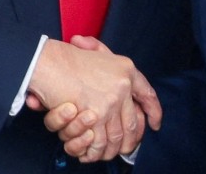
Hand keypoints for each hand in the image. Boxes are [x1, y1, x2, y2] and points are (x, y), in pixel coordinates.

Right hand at [28, 36, 160, 161]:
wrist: (50, 61)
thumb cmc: (67, 57)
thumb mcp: (96, 51)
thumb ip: (106, 57)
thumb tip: (111, 71)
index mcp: (127, 69)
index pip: (148, 95)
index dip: (154, 112)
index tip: (155, 124)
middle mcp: (123, 86)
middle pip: (133, 123)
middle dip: (131, 141)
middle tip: (126, 149)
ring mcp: (110, 102)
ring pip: (117, 136)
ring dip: (111, 149)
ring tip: (107, 154)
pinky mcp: (95, 115)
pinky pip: (100, 141)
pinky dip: (95, 151)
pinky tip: (92, 153)